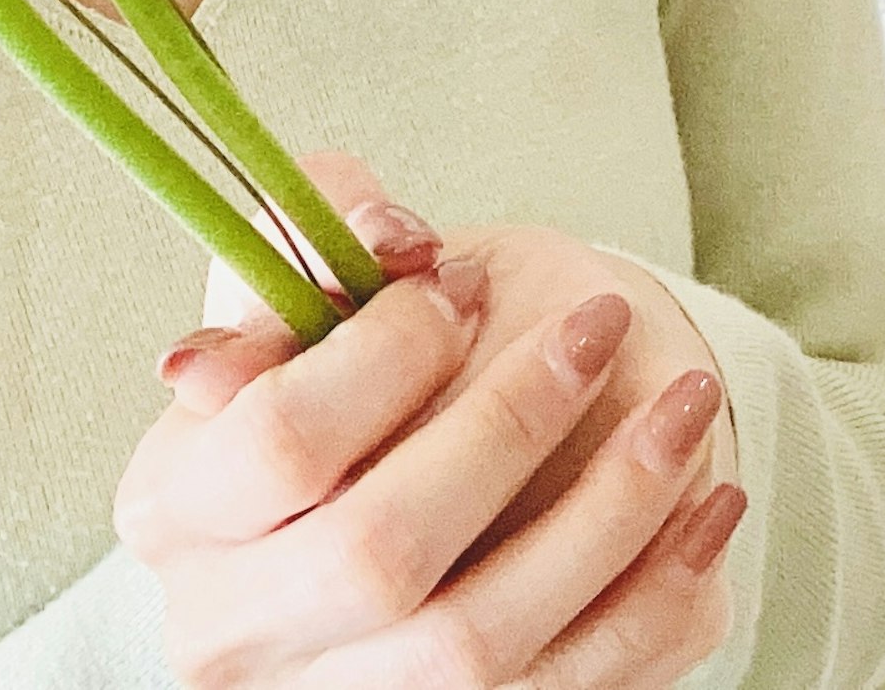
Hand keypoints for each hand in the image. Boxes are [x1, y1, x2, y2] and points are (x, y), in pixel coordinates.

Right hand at [112, 148, 748, 686]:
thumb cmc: (349, 378)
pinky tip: (707, 505)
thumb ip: (321, 243)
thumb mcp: (311, 298)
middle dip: (508, 425)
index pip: (279, 441)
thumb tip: (378, 241)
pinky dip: (653, 599)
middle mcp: (236, 630)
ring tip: (689, 404)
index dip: (380, 359)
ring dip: (610, 513)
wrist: (388, 501)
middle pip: (375, 551)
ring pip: (478, 642)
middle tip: (602, 323)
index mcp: (177, 506)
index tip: (452, 288)